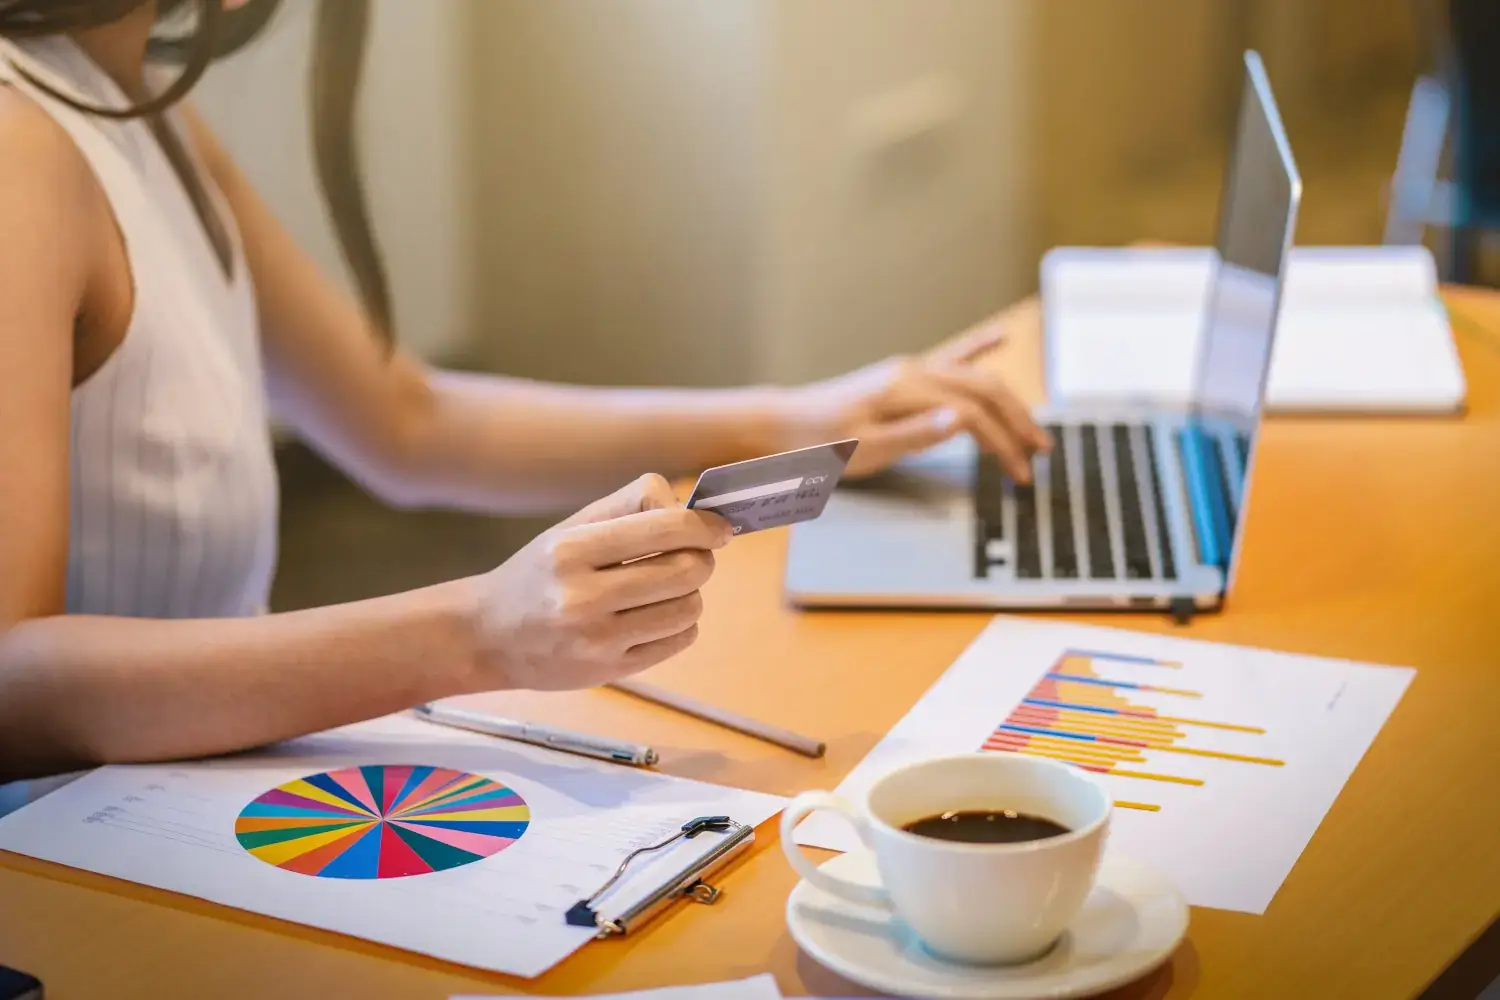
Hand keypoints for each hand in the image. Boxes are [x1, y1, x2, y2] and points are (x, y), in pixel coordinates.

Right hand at [475, 474, 730, 690]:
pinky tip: (656, 615)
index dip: (704, 525)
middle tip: (690, 556)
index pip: (666, 528)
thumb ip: (631, 508)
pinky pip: (678, 640)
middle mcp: (581, 597)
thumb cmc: (538, 572)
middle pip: (687, 569)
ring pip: (689, 607)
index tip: (718, 528)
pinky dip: (681, 623)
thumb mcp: (570, 527)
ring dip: (691, 593)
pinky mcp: (609, 671)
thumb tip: (697, 513)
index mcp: (571, 549)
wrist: (488, 635)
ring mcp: (596, 640)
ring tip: (666, 588)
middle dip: (701, 558)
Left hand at [782, 322, 1050, 481]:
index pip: (973, 415)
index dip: (1002, 445)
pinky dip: (979, 348)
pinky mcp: (903, 376)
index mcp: (907, 390)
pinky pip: (950, 357)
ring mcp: (909, 370)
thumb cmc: (818, 445)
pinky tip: (1002, 338)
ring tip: (1034, 425)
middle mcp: (913, 372)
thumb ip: (915, 435)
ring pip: (975, 376)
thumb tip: (963, 421)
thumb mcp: (864, 450)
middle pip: (984, 390)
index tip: (1020, 475)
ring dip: (1009, 399)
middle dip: (1019, 421)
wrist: (783, 425)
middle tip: (1043, 452)